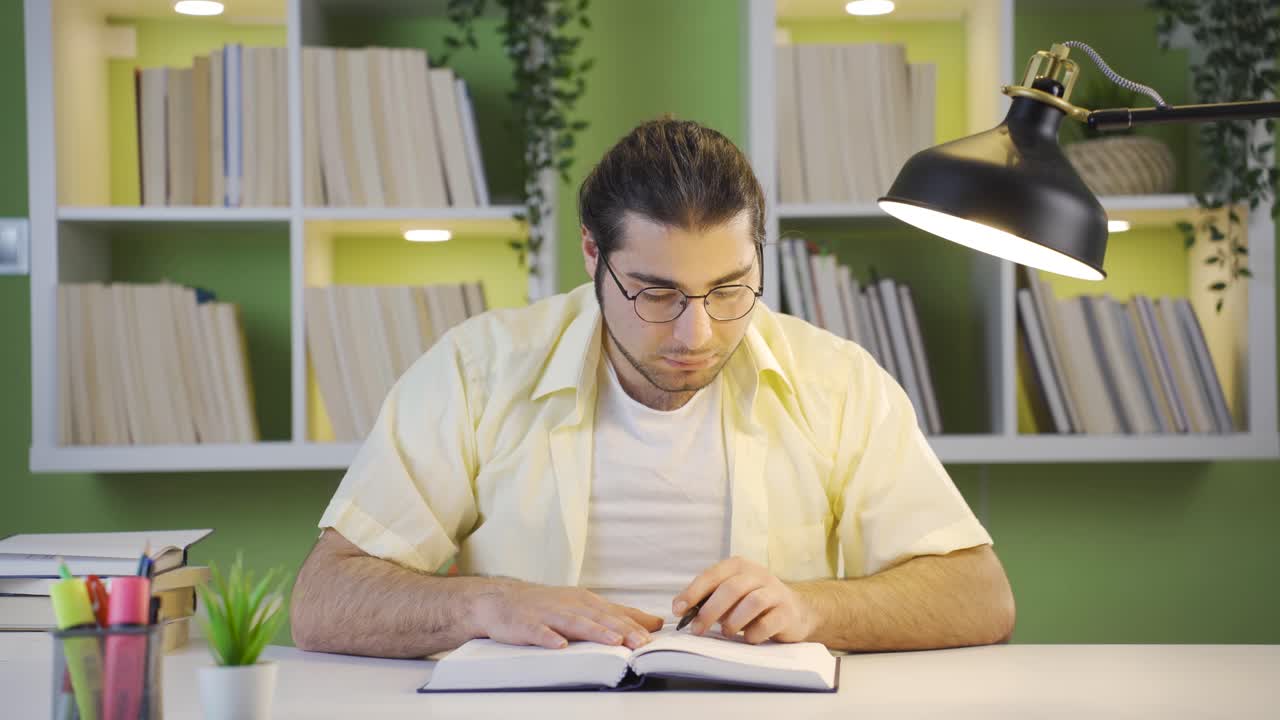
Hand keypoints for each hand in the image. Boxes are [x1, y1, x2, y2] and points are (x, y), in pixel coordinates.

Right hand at [471, 580, 663, 649]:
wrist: (502, 600)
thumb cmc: (548, 606)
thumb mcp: (584, 606)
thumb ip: (617, 615)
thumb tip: (654, 623)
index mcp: (585, 602)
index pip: (614, 613)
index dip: (635, 624)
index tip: (655, 635)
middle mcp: (570, 605)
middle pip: (600, 618)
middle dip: (622, 630)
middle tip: (642, 641)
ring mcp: (548, 614)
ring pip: (575, 623)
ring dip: (595, 632)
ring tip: (613, 641)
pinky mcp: (527, 625)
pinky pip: (539, 632)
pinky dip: (549, 638)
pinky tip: (559, 645)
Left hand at [672, 557, 815, 644]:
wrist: (795, 611)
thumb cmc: (752, 604)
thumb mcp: (730, 596)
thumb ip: (709, 599)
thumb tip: (683, 612)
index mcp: (738, 566)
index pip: (712, 575)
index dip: (693, 592)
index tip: (678, 610)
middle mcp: (758, 574)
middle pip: (730, 589)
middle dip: (710, 610)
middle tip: (697, 629)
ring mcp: (775, 592)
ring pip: (752, 602)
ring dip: (733, 621)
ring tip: (726, 632)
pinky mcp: (787, 612)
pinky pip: (769, 622)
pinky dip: (754, 633)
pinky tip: (748, 638)